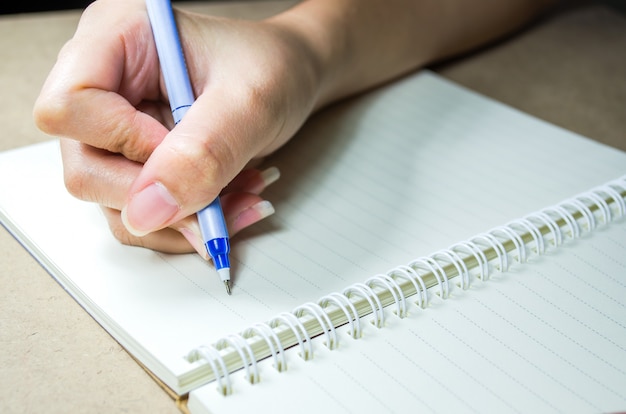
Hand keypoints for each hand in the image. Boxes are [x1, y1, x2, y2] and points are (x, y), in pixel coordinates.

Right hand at [34, 0, 320, 254]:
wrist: (291, 79)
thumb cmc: (273, 67)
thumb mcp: (251, 101)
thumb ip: (203, 152)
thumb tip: (148, 211)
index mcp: (115, 38)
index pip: (69, 107)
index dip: (123, 143)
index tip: (183, 152)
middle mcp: (105, 86)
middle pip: (86, 167)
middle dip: (160, 199)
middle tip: (221, 197)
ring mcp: (117, 130)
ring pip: (118, 204)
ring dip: (184, 217)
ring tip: (241, 195)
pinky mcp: (137, 163)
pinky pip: (146, 216)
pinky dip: (190, 221)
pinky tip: (229, 200)